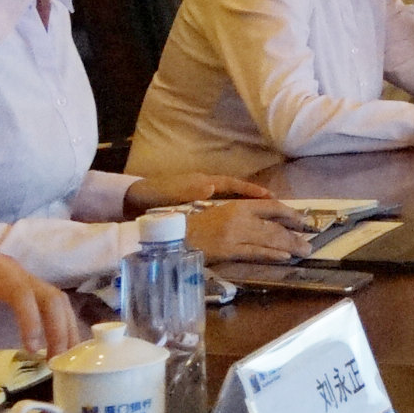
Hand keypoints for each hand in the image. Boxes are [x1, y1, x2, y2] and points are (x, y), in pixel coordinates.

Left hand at [0, 226, 79, 354]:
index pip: (22, 292)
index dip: (31, 319)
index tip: (32, 347)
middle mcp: (12, 270)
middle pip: (49, 295)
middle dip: (59, 327)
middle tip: (59, 360)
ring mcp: (16, 276)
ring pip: (53, 298)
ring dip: (63, 326)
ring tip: (64, 356)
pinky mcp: (14, 285)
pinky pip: (44, 301)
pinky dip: (56, 321)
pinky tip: (57, 341)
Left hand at [128, 172, 278, 211]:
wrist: (135, 201)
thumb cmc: (155, 196)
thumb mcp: (173, 192)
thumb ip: (192, 189)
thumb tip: (211, 188)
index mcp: (204, 182)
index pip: (234, 185)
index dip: (252, 191)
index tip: (270, 197)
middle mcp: (207, 189)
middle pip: (238, 194)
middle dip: (257, 200)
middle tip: (278, 209)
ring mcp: (203, 199)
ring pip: (232, 205)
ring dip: (249, 210)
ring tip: (267, 220)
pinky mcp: (197, 210)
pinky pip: (221, 214)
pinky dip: (234, 219)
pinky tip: (243, 230)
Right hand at [187, 199, 318, 261]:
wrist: (175, 236)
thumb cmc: (198, 223)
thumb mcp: (223, 211)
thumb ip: (244, 213)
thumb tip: (269, 219)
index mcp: (238, 205)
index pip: (272, 207)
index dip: (290, 214)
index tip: (303, 221)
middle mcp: (240, 218)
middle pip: (275, 225)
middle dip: (295, 233)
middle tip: (310, 240)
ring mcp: (235, 235)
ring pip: (269, 239)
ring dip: (290, 245)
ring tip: (305, 250)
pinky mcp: (229, 251)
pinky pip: (255, 253)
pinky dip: (272, 255)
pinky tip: (285, 257)